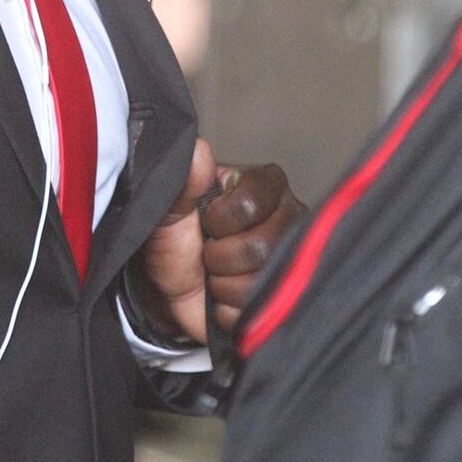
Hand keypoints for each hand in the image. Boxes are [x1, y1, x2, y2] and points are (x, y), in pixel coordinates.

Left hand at [133, 139, 307, 343]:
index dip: (220, 219)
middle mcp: (290, 219)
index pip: (252, 202)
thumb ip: (185, 181)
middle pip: (261, 247)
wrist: (167, 292)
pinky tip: (223, 299)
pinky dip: (229, 311)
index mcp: (266, 186)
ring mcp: (295, 260)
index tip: (205, 222)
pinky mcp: (290, 298)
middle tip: (207, 252)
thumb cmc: (175, 241)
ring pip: (262, 282)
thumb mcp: (170, 209)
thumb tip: (200, 150)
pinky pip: (260, 312)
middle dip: (218, 256)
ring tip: (214, 275)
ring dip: (222, 284)